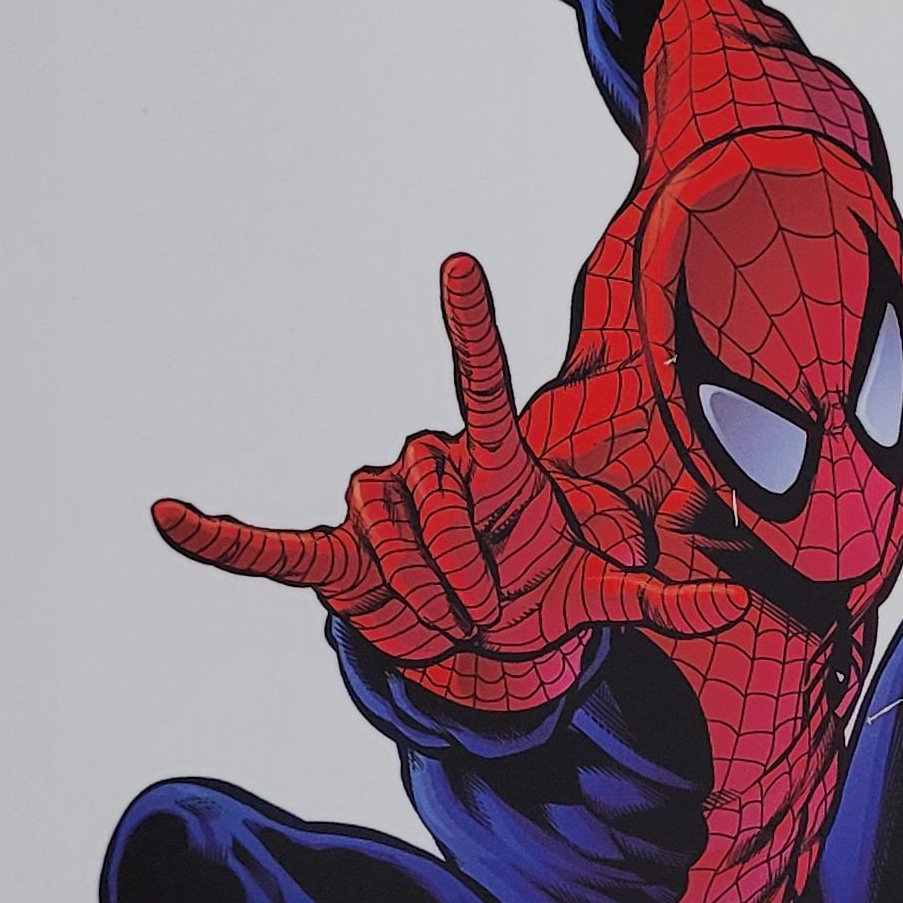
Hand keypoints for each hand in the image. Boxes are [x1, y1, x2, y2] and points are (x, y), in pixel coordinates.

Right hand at [153, 253, 746, 677]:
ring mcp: (376, 513)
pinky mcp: (333, 562)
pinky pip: (269, 550)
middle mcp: (429, 470)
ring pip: (382, 530)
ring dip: (421, 590)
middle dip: (463, 566)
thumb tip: (737, 610)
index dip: (469, 327)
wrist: (484, 637)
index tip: (458, 265)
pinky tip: (166, 520)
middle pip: (428, 494)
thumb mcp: (596, 596)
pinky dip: (220, 541)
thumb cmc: (539, 590)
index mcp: (492, 463)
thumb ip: (660, 602)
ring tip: (449, 608)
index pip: (478, 378)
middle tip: (488, 601)